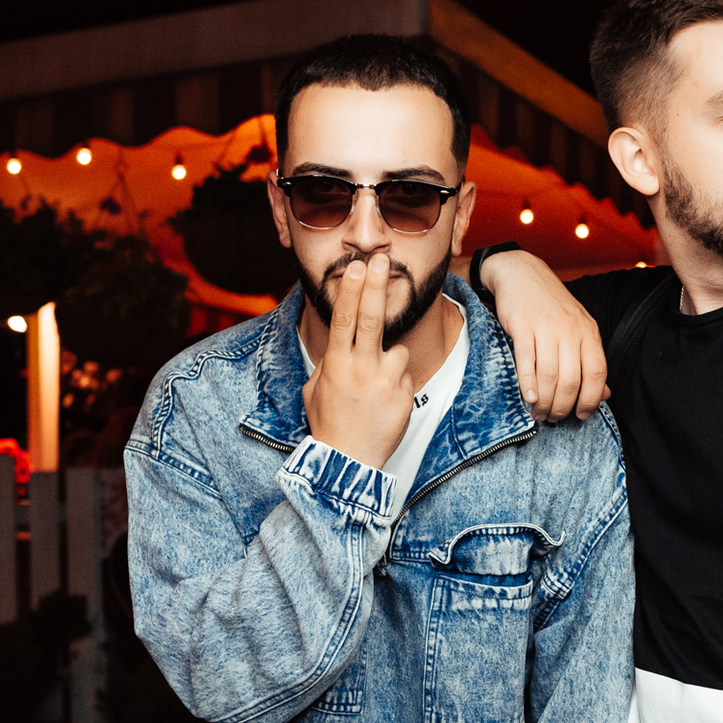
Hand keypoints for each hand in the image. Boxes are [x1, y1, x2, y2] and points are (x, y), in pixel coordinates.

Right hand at [300, 252, 413, 467]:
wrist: (348, 462)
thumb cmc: (328, 423)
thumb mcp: (316, 388)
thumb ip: (331, 361)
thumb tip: (343, 340)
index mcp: (336, 365)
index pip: (345, 319)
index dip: (353, 290)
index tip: (359, 267)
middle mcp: (362, 369)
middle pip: (373, 319)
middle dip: (377, 286)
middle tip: (383, 259)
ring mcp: (386, 383)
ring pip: (398, 351)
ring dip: (390, 361)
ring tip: (375, 389)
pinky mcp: (406, 396)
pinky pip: (405, 376)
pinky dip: (397, 384)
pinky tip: (384, 404)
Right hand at [478, 250, 608, 421]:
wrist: (522, 274)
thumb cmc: (551, 306)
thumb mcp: (578, 329)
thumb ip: (590, 360)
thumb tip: (604, 394)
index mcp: (589, 332)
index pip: (597, 373)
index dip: (591, 399)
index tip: (581, 415)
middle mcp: (571, 330)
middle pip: (572, 380)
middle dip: (562, 406)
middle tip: (553, 417)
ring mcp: (547, 328)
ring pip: (549, 375)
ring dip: (543, 401)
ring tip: (538, 412)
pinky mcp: (522, 326)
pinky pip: (527, 361)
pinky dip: (527, 384)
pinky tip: (527, 398)